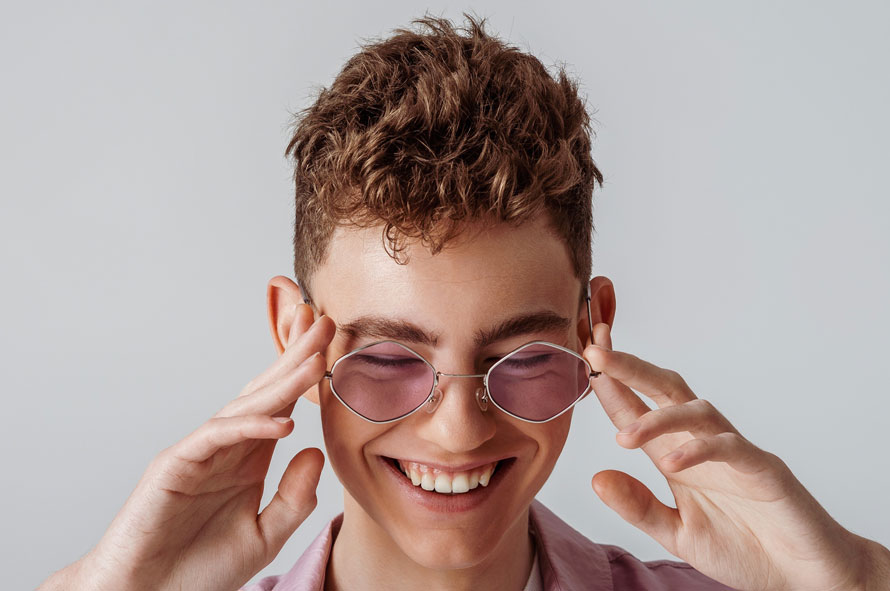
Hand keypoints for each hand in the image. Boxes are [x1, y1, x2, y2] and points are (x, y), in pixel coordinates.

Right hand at [39, 304, 335, 590]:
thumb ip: (294, 497)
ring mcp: (199, 452)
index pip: (282, 405)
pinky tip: (282, 421)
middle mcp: (226, 447)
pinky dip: (249, 426)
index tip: (333, 344)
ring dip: (281, 381)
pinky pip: (217, 437)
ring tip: (314, 357)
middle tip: (324, 320)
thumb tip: (316, 448)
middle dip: (295, 356)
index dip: (306, 374)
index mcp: (248, 458)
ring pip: (245, 406)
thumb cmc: (199, 569)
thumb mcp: (265, 535)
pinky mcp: (175, 465)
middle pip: (266, 391)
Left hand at [583, 322, 889, 590]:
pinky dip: (702, 451)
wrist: (804, 576)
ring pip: (695, 411)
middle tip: (596, 351)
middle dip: (629, 367)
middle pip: (664, 389)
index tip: (582, 357)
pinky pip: (731, 448)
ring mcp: (734, 452)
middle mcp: (701, 444)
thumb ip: (639, 507)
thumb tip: (597, 478)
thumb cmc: (745, 548)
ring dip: (658, 418)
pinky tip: (676, 463)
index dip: (610, 382)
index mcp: (675, 454)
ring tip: (625, 438)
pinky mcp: (764, 470)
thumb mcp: (677, 534)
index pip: (636, 407)